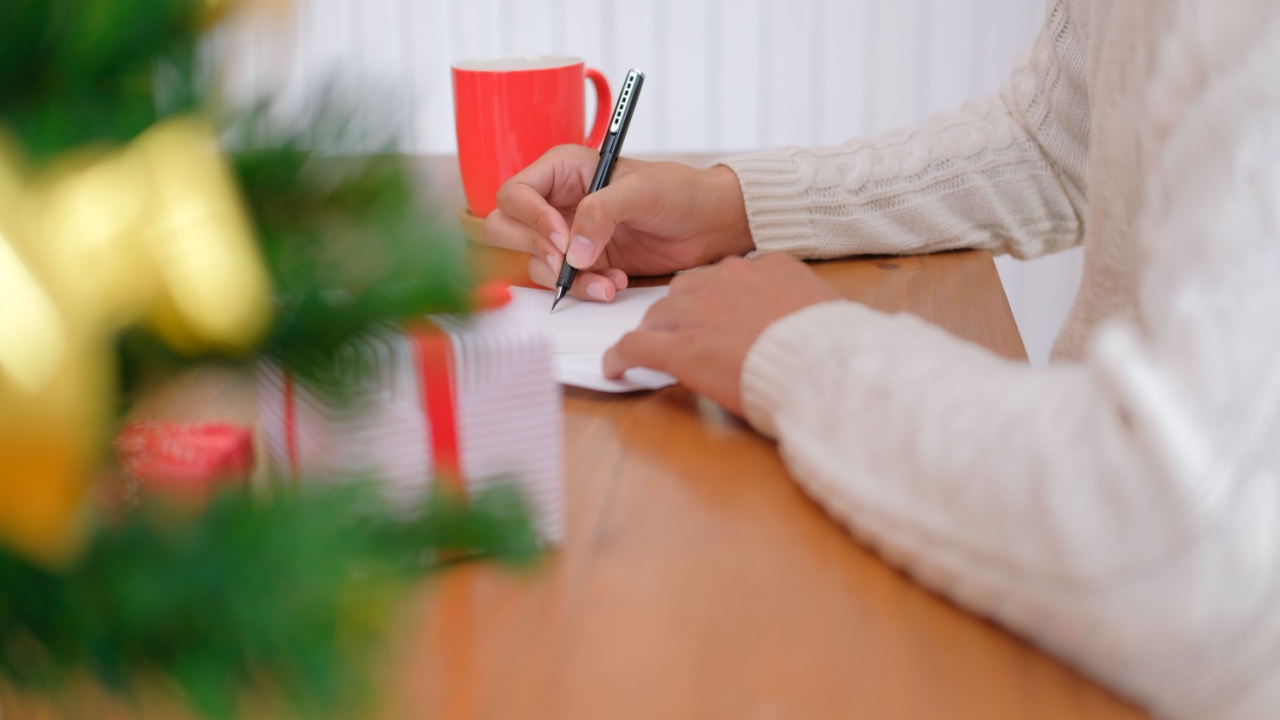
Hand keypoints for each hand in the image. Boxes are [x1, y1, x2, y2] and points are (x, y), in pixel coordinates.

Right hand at [482, 144, 753, 300]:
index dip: (531, 219)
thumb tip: (572, 252)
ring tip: (607, 281)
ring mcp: (566, 234)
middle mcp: (556, 201)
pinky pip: (563, 282)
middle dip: (535, 251)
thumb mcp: (642, 192)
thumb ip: (602, 213)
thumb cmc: (679, 192)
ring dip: (565, 278)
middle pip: (507, 229)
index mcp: (562, 170)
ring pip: (534, 262)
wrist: (709, 224)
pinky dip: (584, 289)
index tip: (562, 239)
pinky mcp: (583, 262)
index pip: (515, 194)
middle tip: (567, 264)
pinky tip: (615, 283)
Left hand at [603, 254, 841, 415]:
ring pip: (658, 316)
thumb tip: (805, 320)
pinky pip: (637, 347)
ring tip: (645, 352)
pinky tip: (614, 367)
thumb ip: (802, 304)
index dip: (716, 299)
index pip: (727, 277)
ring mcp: (700, 312)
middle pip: (685, 291)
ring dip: (652, 334)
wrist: (826, 369)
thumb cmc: (836, 348)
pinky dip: (621, 356)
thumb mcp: (825, 308)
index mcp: (766, 267)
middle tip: (680, 335)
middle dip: (679, 313)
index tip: (716, 314)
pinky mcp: (681, 347)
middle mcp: (727, 280)